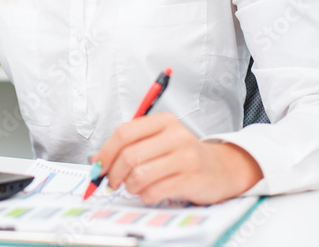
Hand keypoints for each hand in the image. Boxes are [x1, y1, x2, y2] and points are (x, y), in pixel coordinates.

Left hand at [92, 112, 262, 204]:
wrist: (222, 168)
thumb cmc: (183, 155)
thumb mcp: (158, 140)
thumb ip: (130, 145)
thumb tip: (96, 160)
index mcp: (163, 121)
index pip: (124, 133)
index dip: (106, 152)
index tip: (98, 166)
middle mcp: (175, 135)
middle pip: (129, 155)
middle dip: (114, 173)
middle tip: (112, 182)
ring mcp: (185, 157)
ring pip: (140, 175)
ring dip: (130, 186)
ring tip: (135, 186)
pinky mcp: (191, 179)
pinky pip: (154, 192)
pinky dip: (146, 196)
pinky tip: (151, 193)